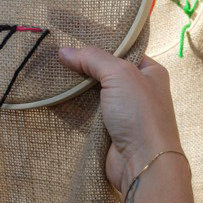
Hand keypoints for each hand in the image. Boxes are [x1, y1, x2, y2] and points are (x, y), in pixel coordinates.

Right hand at [58, 46, 184, 192]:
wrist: (142, 163)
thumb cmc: (139, 114)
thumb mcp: (119, 74)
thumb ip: (93, 59)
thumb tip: (64, 50)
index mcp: (151, 72)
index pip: (123, 51)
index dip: (100, 45)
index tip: (73, 40)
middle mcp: (140, 91)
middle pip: (106, 73)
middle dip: (84, 68)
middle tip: (58, 58)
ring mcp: (125, 113)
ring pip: (96, 95)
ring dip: (77, 90)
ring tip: (51, 76)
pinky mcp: (111, 131)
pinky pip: (89, 115)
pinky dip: (75, 109)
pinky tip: (57, 99)